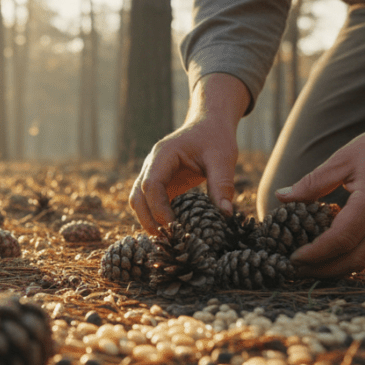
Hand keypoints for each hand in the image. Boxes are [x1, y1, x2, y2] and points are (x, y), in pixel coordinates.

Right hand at [129, 73, 249, 234]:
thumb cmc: (215, 138)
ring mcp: (153, 174)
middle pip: (137, 196)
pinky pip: (149, 203)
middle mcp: (152, 165)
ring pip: (138, 201)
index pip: (151, 184)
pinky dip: (155, 217)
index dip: (159, 208)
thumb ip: (222, 184)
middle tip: (167, 240)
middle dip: (148, 219)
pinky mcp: (160, 183)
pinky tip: (170, 232)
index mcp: (163, 155)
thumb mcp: (223, 158)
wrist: (209, 124)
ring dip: (148, 220)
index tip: (174, 226)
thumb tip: (227, 214)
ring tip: (166, 240)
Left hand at [276, 114, 364, 277]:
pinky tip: (336, 256)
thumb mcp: (342, 160)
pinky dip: (357, 259)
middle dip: (325, 270)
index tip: (293, 258)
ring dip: (341, 269)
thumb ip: (311, 183)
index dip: (315, 254)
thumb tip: (280, 198)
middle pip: (356, 259)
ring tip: (313, 267)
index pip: (341, 239)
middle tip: (297, 270)